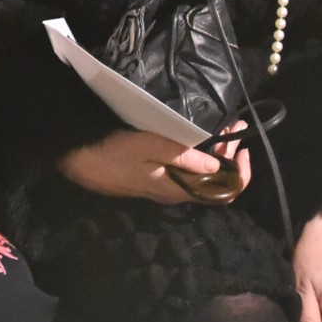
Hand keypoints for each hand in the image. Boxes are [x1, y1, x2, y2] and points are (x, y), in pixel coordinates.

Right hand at [58, 128, 250, 203]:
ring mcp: (167, 188)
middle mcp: (178, 194)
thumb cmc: (114, 153)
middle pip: (217, 183)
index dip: (241, 172)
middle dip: (231, 156)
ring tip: (222, 129)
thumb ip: (183, 156)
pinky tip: (197, 140)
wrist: (81, 161)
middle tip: (234, 126)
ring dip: (216, 155)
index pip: (225, 192)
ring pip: (203, 178)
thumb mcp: (149, 148)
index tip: (241, 145)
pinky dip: (200, 157)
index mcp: (180, 190)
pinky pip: (189, 174)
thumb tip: (217, 166)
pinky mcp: (157, 180)